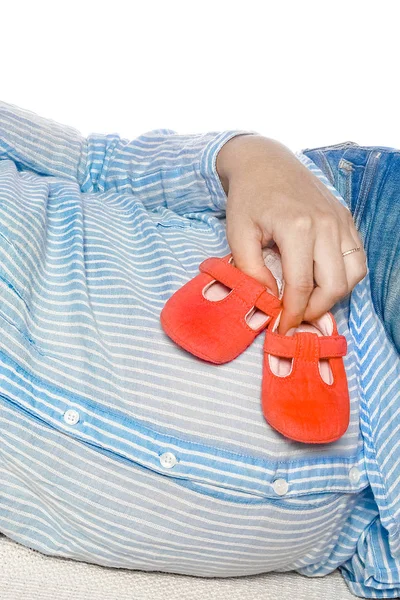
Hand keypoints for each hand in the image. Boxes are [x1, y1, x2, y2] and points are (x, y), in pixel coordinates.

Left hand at [216, 134, 366, 334]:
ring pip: (353, 275)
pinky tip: (321, 281)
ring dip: (333, 296)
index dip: (291, 313)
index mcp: (297, 227)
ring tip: (308, 300)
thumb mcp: (238, 234)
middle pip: (334, 285)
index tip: (281, 328)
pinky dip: (344, 277)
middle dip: (314, 310)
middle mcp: (326, 224)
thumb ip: (251, 271)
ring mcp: (340, 221)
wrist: (265, 162)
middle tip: (293, 315)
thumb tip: (269, 300)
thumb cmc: (248, 198)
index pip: (302, 285)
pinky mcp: (346, 220)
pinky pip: (357, 259)